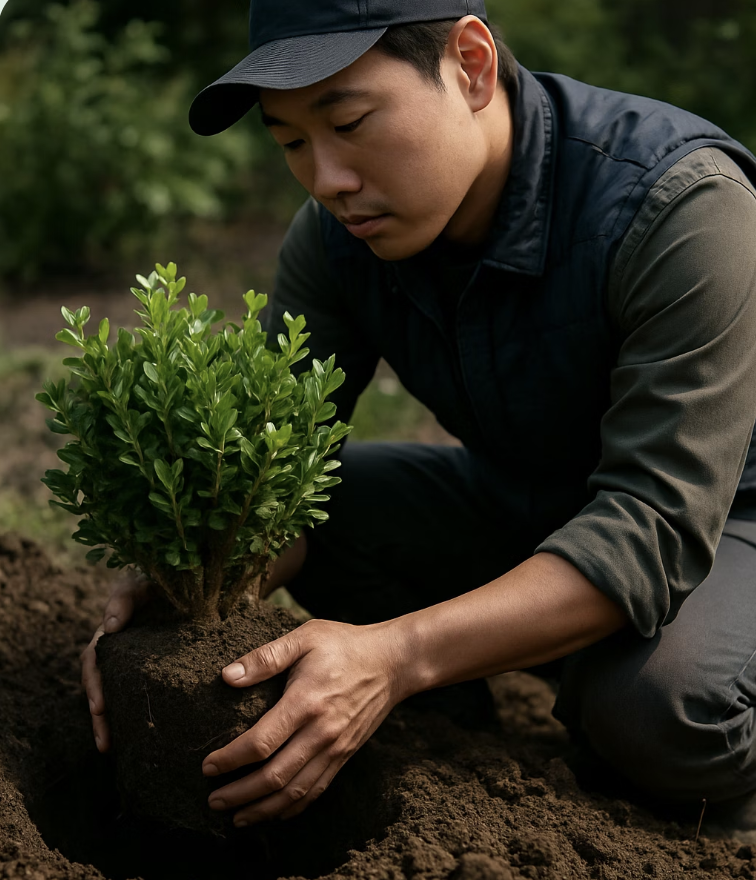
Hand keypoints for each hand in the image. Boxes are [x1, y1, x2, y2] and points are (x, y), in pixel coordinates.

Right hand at [80, 570, 152, 751]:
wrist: (187, 575)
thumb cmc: (159, 575)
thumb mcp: (140, 580)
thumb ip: (124, 597)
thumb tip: (109, 626)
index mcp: (113, 628)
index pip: (95, 657)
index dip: (96, 684)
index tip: (99, 708)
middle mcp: (118, 644)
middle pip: (100, 682)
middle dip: (100, 713)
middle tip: (105, 740)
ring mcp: (133, 655)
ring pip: (115, 690)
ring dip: (108, 719)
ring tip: (109, 746)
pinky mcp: (149, 664)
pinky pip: (134, 688)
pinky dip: (130, 711)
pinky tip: (134, 735)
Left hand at [203, 617, 412, 824]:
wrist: (394, 661)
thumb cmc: (345, 644)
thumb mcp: (304, 637)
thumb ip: (266, 657)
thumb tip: (227, 676)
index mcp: (305, 702)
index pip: (261, 743)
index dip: (230, 759)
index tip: (207, 767)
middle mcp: (321, 732)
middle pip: (274, 777)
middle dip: (239, 794)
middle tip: (213, 800)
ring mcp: (335, 748)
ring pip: (294, 792)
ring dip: (262, 809)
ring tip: (236, 817)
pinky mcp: (345, 755)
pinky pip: (316, 790)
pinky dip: (292, 808)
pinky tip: (274, 813)